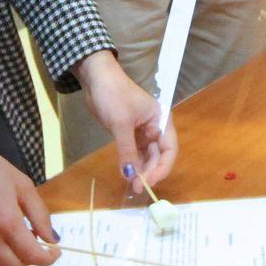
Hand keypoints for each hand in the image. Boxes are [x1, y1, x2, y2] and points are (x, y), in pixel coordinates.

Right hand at [0, 141, 58, 265]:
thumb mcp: (23, 186)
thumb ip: (41, 215)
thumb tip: (53, 239)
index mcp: (7, 221)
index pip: (32, 256)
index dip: (48, 258)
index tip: (54, 252)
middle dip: (29, 258)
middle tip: (33, 239)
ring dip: (10, 257)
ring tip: (12, 235)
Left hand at [72, 50, 176, 190]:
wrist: (95, 78)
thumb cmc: (114, 96)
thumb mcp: (121, 124)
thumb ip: (127, 151)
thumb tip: (130, 176)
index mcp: (161, 121)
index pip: (170, 149)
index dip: (163, 167)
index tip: (150, 181)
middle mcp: (155, 127)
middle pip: (158, 155)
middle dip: (150, 171)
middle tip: (137, 187)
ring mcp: (141, 131)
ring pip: (146, 156)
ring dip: (140, 170)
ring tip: (132, 184)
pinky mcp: (128, 132)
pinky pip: (134, 152)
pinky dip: (131, 163)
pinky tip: (127, 173)